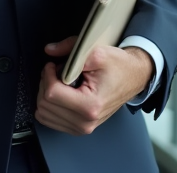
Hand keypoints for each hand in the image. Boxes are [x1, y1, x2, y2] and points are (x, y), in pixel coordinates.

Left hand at [34, 35, 154, 135]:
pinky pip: (49, 119)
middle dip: (47, 83)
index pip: (51, 93)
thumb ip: (70, 48)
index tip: (54, 65)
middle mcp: (85, 122)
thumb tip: (49, 49)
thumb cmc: (119, 66)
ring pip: (43, 113)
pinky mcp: (78, 129)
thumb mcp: (97, 52)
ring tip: (62, 82)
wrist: (133, 77)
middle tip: (59, 71)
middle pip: (44, 104)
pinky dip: (50, 104)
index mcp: (90, 106)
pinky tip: (62, 93)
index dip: (48, 74)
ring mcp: (81, 128)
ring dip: (47, 93)